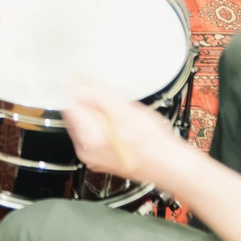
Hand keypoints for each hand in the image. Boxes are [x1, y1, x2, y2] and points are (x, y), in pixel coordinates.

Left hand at [64, 86, 182, 181]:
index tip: (76, 75)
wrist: (171, 166)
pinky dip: (99, 121)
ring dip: (92, 108)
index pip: (70, 105)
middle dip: (83, 97)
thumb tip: (79, 84)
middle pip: (75, 114)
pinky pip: (93, 133)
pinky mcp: (102, 157)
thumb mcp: (125, 111)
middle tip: (93, 83)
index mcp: (89, 139)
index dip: (73, 86)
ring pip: (84, 122)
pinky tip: (114, 117)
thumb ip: (98, 96)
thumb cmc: (154, 144)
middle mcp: (87, 151)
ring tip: (110, 102)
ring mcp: (94, 156)